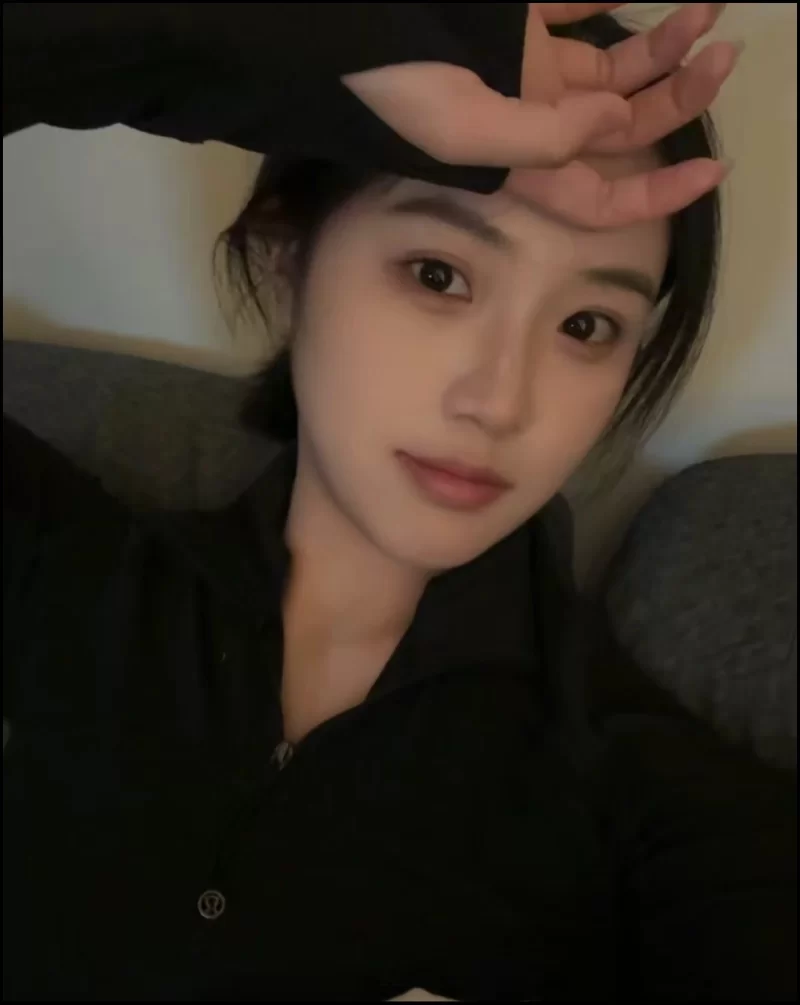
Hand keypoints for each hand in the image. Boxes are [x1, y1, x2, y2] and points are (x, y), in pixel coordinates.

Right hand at [343, 3, 736, 227]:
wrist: (338, 33)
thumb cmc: (387, 88)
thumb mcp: (463, 128)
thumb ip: (545, 137)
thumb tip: (616, 124)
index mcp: (521, 164)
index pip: (601, 197)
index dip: (659, 193)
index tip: (712, 170)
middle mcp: (532, 123)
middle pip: (621, 128)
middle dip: (676, 100)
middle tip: (719, 59)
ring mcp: (528, 71)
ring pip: (611, 69)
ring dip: (660, 46)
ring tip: (702, 15)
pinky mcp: (520, 23)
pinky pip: (578, 8)